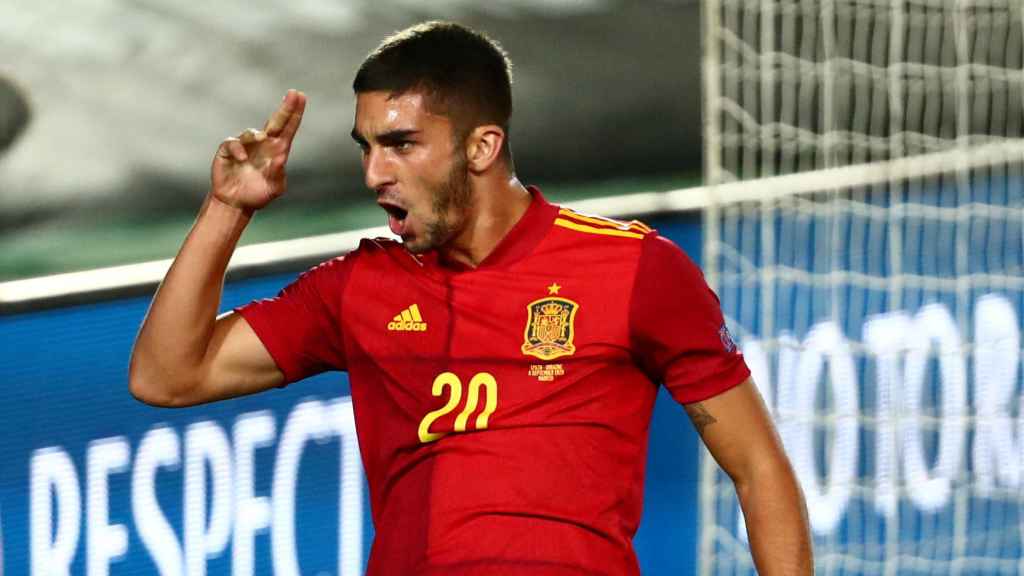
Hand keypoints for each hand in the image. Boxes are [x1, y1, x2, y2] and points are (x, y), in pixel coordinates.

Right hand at [211, 89, 306, 212]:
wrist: (236, 204)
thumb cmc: (258, 194)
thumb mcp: (274, 188)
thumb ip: (279, 175)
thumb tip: (280, 159)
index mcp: (277, 150)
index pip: (288, 129)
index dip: (295, 113)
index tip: (301, 96)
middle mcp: (263, 144)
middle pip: (275, 122)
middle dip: (285, 108)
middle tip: (294, 94)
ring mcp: (245, 146)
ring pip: (251, 133)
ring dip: (256, 134)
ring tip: (261, 138)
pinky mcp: (228, 151)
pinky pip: (233, 144)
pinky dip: (238, 149)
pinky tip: (242, 159)